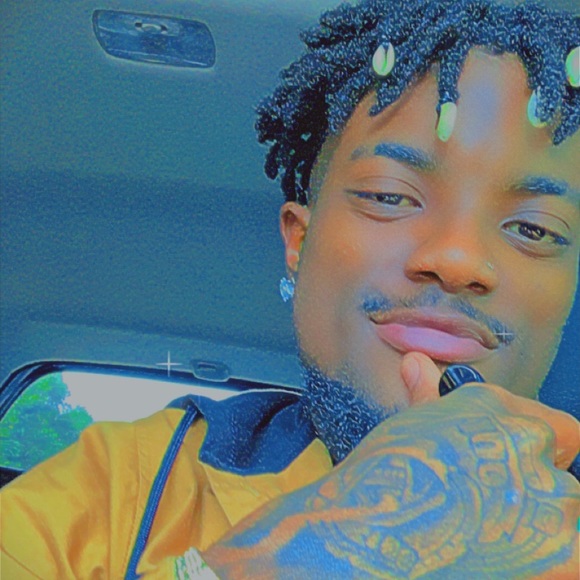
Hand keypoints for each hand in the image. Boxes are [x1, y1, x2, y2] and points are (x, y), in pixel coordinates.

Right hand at [203, 355, 579, 578]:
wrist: (367, 528)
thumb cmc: (381, 471)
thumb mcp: (408, 426)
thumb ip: (425, 393)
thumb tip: (415, 359)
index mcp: (491, 405)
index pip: (556, 427)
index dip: (536, 447)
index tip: (510, 466)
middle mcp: (525, 438)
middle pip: (560, 461)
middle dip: (536, 480)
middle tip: (494, 502)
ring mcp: (544, 493)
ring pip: (567, 505)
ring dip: (543, 519)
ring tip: (493, 531)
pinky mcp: (555, 550)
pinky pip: (572, 551)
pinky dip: (552, 557)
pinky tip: (515, 559)